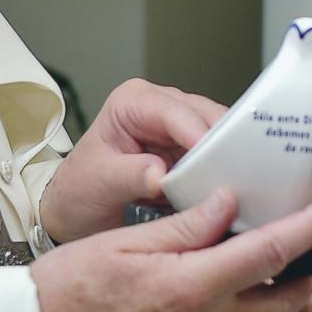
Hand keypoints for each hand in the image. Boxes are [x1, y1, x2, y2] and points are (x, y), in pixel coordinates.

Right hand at [31, 189, 311, 311]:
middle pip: (282, 301)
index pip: (270, 252)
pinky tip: (234, 297)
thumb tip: (229, 200)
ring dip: (280, 299)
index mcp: (191, 287)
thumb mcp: (125, 241)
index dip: (309, 227)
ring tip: (281, 267)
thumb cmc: (67, 290)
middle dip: (308, 272)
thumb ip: (186, 224)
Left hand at [40, 78, 225, 242]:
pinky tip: (226, 191)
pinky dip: (221, 174)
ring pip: (217, 136)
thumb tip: (161, 174)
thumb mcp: (98, 182)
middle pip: (205, 117)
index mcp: (132, 102)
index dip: (198, 133)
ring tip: (235, 186)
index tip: (216, 159)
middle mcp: (159, 108)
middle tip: (236, 175)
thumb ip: (129, 176)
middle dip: (221, 144)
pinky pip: (215, 158)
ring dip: (226, 161)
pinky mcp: (187, 152)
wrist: (75, 209)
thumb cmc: (78, 188)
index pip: (175, 111)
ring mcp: (176, 130)